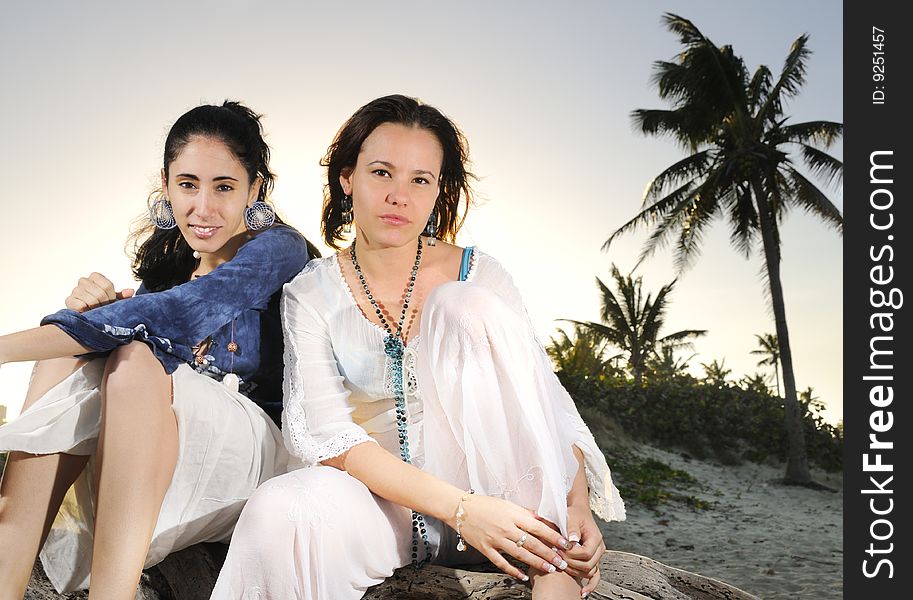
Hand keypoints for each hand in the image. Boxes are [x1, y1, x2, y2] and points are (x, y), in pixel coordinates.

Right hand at [65, 273, 134, 312]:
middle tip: (103, 309)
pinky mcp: (69, 300)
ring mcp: (75, 290)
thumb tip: (130, 291)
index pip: (107, 285)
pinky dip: (87, 311)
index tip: (110, 302)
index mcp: (95, 276)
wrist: (85, 315)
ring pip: (92, 300)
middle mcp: (83, 281)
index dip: (111, 296)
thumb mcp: (113, 299)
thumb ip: (122, 296)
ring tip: (95, 311)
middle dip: (104, 304)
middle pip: (100, 293)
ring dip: (96, 309)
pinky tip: (86, 312)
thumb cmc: (101, 305)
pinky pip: (82, 306)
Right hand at [454, 495, 572, 581]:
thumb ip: (525, 513)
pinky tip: (524, 576)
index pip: (538, 527)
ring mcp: (495, 540)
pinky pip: (501, 563)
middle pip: (532, 543)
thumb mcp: (508, 504)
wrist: (460, 509)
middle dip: (550, 554)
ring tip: (550, 569)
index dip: (553, 536)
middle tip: (563, 562)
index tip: (565, 544)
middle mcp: (506, 528)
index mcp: (513, 515)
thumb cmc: (485, 504)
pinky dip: (513, 571)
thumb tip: (543, 519)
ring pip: (520, 555)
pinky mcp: (486, 549)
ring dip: (537, 563)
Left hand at [559, 502, 605, 594]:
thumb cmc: (575, 514)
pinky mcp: (592, 560)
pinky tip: (583, 592)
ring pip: (589, 572)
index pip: (586, 553)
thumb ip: (571, 528)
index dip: (571, 554)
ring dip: (574, 571)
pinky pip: (595, 576)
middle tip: (557, 557)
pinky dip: (590, 585)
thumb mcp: (572, 517)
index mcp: (596, 538)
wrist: (578, 513)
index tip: (559, 550)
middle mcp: (599, 549)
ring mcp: (596, 556)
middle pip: (587, 565)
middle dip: (570, 563)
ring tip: (561, 566)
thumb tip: (572, 540)